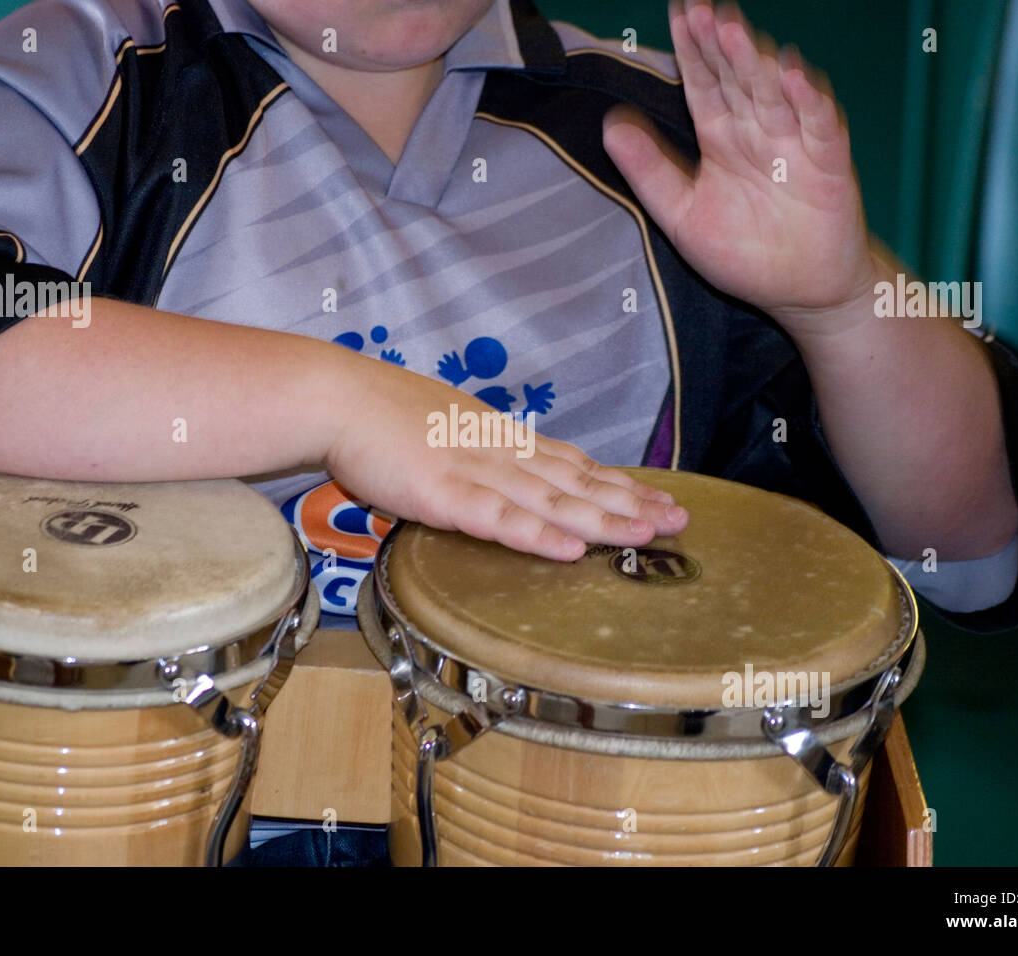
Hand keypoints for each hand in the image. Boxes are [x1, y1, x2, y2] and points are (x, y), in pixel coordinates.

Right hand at [321, 356, 687, 560]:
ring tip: (648, 535)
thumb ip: (477, 450)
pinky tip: (570, 550)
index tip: (659, 498)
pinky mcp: (443, 494)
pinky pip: (497, 518)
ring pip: (551, 500)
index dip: (619, 483)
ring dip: (602, 520)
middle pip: (577, 481)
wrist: (336, 397)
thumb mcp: (445, 424)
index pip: (573, 463)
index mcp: (501, 436)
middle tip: (681, 520)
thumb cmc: (380, 413)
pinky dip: (536, 535)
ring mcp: (475, 471)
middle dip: (631, 503)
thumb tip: (501, 470)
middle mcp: (501, 450)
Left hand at [603, 0, 880, 328]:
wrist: (802, 292)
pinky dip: (808, 100)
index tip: (676, 11)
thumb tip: (610, 122)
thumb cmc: (744, 253)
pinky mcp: (829, 162)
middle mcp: (757, 129)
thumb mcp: (681, 215)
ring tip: (732, 31)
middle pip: (736, 76)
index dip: (690, 49)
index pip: (703, 83)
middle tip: (700, 7)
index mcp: (721, 137)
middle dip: (718, 41)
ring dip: (755, 60)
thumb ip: (649, 170)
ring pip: (773, 91)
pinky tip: (792, 76)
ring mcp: (795, 141)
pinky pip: (819, 124)